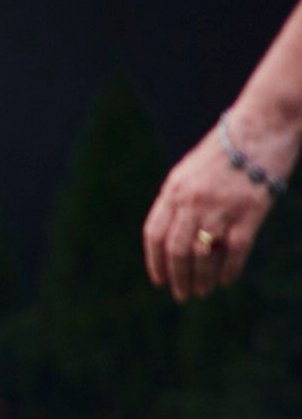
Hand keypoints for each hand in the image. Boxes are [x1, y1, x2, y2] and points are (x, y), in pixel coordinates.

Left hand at [143, 109, 297, 300]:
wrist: (264, 123)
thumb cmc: (227, 149)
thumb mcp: (189, 170)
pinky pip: (234, 252)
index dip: (155, 262)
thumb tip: (170, 239)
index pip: (155, 235)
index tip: (160, 281)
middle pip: (176, 251)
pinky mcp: (250, 211)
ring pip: (203, 256)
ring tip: (202, 290)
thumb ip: (177, 201)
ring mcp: (221, 207)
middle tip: (181, 295)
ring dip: (201, 279)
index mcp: (173, 189)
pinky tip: (226, 281)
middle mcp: (192, 200)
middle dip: (177, 278)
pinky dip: (228, 271)